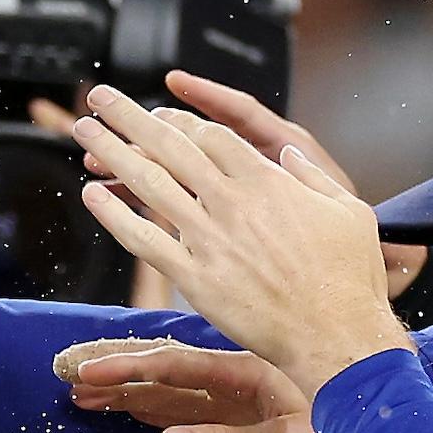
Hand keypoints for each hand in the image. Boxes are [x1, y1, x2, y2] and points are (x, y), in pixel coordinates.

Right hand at [51, 340, 337, 432]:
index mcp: (254, 374)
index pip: (177, 365)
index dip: (128, 368)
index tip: (87, 368)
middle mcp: (243, 384)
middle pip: (165, 375)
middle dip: (115, 376)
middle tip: (66, 375)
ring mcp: (241, 407)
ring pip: (171, 396)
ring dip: (127, 395)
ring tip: (82, 396)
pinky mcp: (244, 429)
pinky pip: (189, 418)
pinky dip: (155, 416)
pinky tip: (128, 414)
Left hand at [67, 84, 408, 398]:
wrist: (334, 334)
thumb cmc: (348, 279)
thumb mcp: (348, 209)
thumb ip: (312, 176)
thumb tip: (288, 154)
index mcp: (268, 181)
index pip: (211, 135)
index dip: (178, 121)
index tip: (157, 115)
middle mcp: (232, 202)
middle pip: (170, 145)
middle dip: (130, 116)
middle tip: (101, 98)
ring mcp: (209, 239)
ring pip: (148, 183)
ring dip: (111, 151)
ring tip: (83, 130)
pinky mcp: (193, 278)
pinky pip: (143, 239)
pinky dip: (114, 214)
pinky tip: (92, 193)